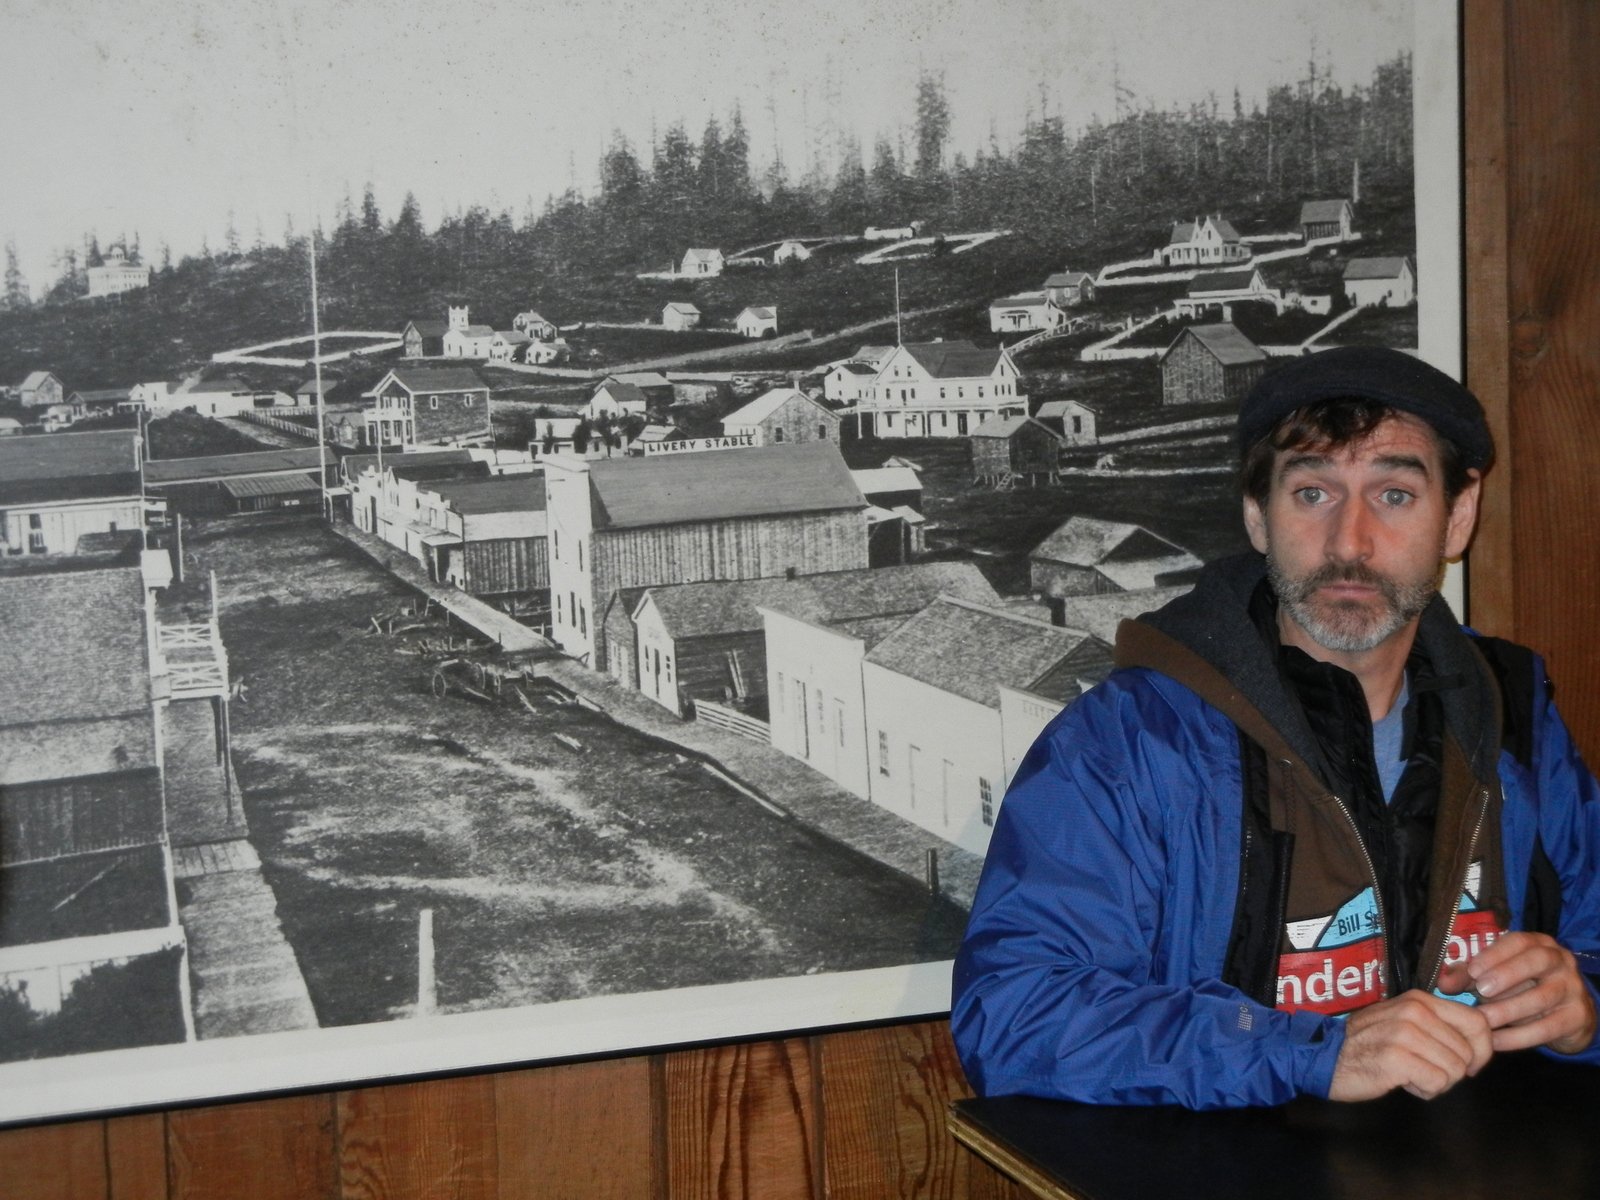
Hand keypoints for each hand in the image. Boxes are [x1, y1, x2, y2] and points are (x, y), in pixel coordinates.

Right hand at [1328, 990, 1492, 1101]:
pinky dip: (1424, 1091)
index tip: (1467, 1064)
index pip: (1478, 1022)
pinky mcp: (1396, 1057)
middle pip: (1469, 1053)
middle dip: (1453, 1071)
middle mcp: (1414, 1011)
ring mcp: (1404, 1033)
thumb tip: (1482, 1040)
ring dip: (1437, 1082)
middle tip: (1425, 1069)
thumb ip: (1439, 1024)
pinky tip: (1403, 1082)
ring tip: (1410, 1073)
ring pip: (1455, 1070)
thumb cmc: (1370, 1044)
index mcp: (1420, 1000)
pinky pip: (1437, 1083)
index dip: (1482, 1050)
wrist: (1326, 1056)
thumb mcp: (1405, 1022)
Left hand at [1437, 931, 1597, 1054]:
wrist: (1568, 1016)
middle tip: (1481, 990)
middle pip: (1537, 961)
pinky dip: (1518, 1037)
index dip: (1495, 954)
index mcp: (1539, 944)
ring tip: (1482, 1020)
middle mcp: (1560, 961)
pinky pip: (1547, 1028)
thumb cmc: (1524, 988)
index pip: (1519, 941)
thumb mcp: (1499, 976)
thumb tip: (1442, 983)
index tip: (1472, 970)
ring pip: (1542, 997)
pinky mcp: (1577, 1017)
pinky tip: (1494, 1042)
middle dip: (1507, 974)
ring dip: (1508, 1009)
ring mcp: (1573, 988)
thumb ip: (1469, 976)